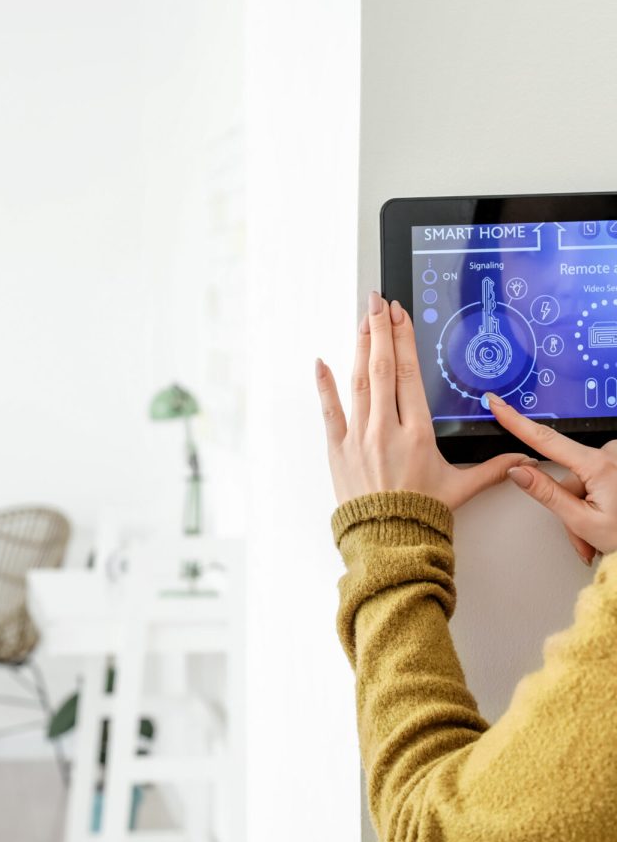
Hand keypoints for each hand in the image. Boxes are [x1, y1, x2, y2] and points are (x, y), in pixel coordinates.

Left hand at [315, 291, 532, 510]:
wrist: (387, 540)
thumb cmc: (421, 513)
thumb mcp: (460, 487)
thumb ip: (490, 467)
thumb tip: (520, 459)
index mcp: (416, 432)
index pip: (408, 374)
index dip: (403, 339)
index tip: (399, 314)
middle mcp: (386, 428)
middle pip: (382, 368)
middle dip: (380, 330)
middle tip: (377, 301)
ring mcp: (358, 437)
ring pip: (358, 382)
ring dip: (359, 347)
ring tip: (361, 320)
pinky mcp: (337, 449)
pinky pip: (329, 411)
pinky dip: (324, 385)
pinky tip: (320, 361)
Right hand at [486, 392, 616, 559]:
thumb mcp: (583, 521)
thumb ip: (547, 493)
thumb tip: (520, 472)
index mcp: (599, 466)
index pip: (546, 440)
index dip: (517, 422)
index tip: (499, 405)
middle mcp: (611, 455)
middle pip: (565, 474)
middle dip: (568, 503)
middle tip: (582, 533)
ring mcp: (616, 459)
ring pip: (579, 480)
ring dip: (581, 506)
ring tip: (596, 533)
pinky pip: (593, 479)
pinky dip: (593, 501)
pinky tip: (604, 519)